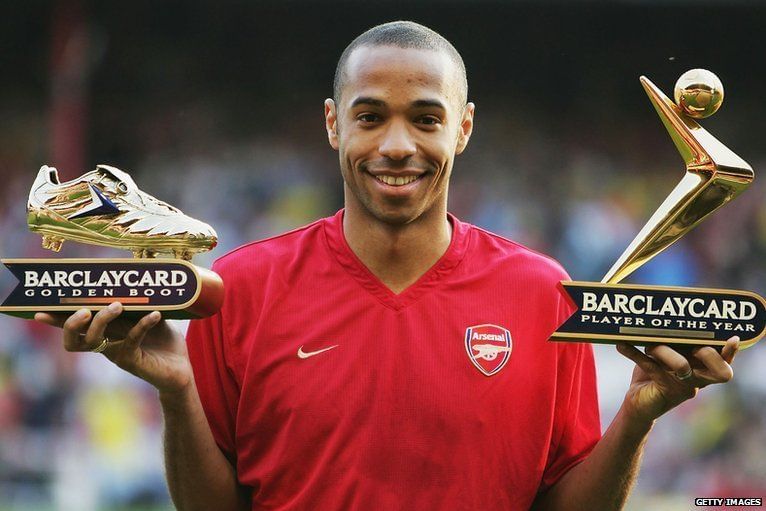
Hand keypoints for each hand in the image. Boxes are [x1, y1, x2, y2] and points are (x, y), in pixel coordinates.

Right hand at [35, 302, 193, 394]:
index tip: (39, 311)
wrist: (181, 370)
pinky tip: (155, 315)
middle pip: (75, 338)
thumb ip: (141, 303)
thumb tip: (137, 279)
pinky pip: (131, 340)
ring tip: (119, 305)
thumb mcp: (151, 316)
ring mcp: (117, 354)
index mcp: (107, 333)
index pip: (76, 326)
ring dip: (102, 320)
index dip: (56, 320)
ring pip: (95, 341)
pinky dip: (142, 325)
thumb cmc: (164, 343)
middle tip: (85, 309)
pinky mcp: (133, 360)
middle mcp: (106, 344)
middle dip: (72, 322)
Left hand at [615, 337, 738, 424]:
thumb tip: (663, 315)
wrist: (639, 402)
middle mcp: (699, 379)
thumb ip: (673, 340)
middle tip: (686, 338)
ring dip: (661, 349)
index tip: (732, 338)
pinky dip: (634, 353)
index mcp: (703, 369)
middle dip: (703, 350)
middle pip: (713, 366)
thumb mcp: (666, 355)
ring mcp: (684, 387)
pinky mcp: (666, 391)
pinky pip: (651, 366)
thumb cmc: (655, 374)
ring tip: (645, 343)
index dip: (731, 353)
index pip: (724, 362)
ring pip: (680, 365)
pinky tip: (621, 344)